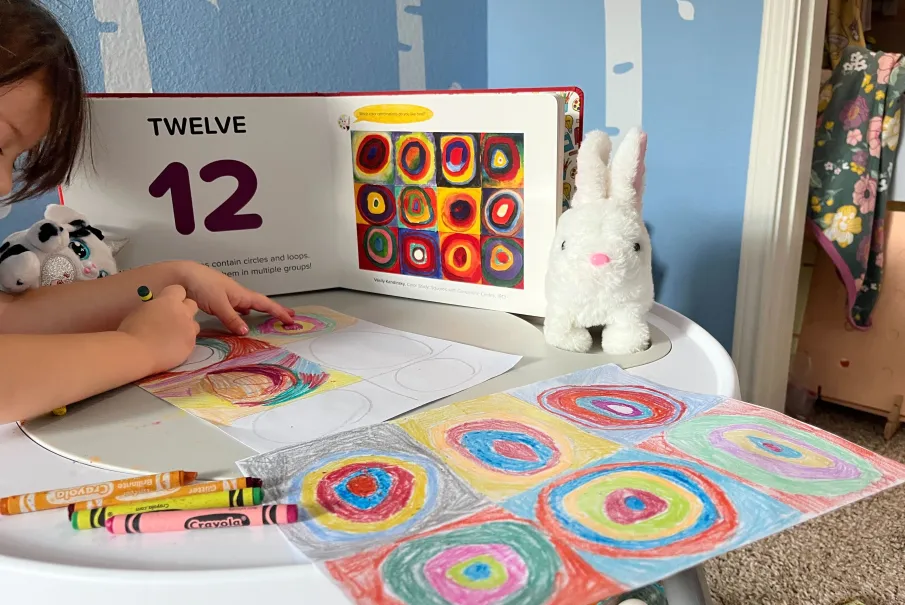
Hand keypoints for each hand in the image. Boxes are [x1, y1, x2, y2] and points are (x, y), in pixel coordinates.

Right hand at [118, 285, 199, 373]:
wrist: (137, 352)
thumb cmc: (131, 331)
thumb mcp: (142, 311)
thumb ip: (156, 308)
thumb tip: (158, 311)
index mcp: (169, 300)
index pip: (179, 290)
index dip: (174, 297)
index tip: (166, 304)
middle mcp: (183, 312)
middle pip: (192, 304)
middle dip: (185, 310)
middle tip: (173, 320)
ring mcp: (189, 328)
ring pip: (195, 324)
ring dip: (187, 328)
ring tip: (173, 337)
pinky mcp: (191, 344)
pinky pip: (192, 341)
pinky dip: (184, 343)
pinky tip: (172, 349)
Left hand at [177, 262, 293, 334]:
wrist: (181, 275)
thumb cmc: (201, 285)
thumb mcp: (218, 304)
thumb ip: (231, 318)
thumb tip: (246, 331)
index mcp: (241, 294)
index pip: (265, 304)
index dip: (279, 311)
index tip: (291, 319)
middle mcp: (237, 294)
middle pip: (260, 303)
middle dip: (275, 310)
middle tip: (289, 316)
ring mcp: (227, 295)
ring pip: (249, 304)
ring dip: (261, 310)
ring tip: (270, 315)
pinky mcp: (217, 297)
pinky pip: (237, 306)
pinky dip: (244, 311)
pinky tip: (242, 315)